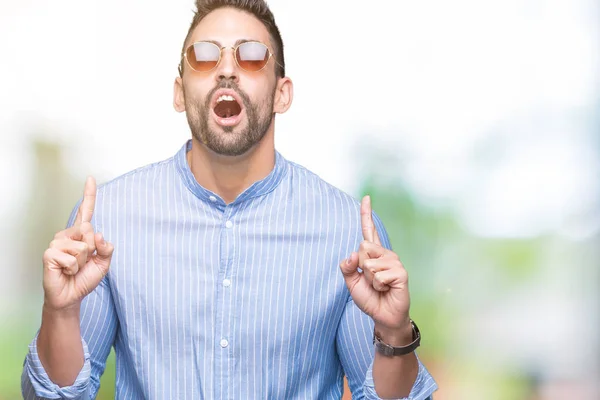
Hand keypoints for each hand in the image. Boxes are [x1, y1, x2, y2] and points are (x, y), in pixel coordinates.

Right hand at [42, 177, 113, 311]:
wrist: (71, 296)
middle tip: (83, 262)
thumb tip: (99, 235)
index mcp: (81, 234)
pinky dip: (73, 268)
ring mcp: (57, 242)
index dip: (89, 194)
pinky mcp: (49, 253)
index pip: (86, 211)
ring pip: (82, 247)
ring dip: (83, 262)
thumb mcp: (103, 263)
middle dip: (92, 251)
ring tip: (73, 267)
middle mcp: (68, 234)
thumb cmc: (84, 278)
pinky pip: (72, 258)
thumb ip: (107, 248)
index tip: (91, 178)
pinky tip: (66, 271)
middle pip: (89, 231)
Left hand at [340, 195, 410, 333]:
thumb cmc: (369, 298)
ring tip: (379, 286)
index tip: (366, 197)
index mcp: (373, 253)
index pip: (369, 230)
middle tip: (371, 281)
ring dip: (369, 279)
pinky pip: (378, 274)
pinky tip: (386, 289)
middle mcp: (385, 253)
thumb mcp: (351, 282)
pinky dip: (378, 285)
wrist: (383, 316)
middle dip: (361, 267)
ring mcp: (394, 261)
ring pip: (369, 263)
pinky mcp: (400, 272)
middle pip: (362, 247)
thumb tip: (352, 254)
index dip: (366, 213)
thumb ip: (347, 267)